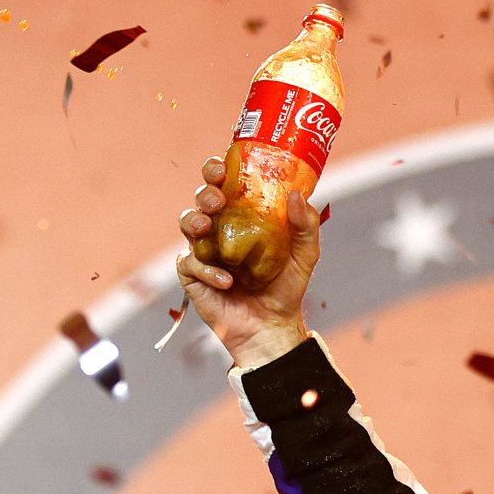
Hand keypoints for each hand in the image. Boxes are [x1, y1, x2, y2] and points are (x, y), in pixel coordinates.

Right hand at [175, 154, 317, 367]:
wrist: (272, 327)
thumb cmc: (286, 288)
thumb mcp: (305, 255)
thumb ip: (306, 225)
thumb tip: (297, 194)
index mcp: (242, 215)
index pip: (224, 183)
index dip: (216, 170)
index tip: (221, 167)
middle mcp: (220, 228)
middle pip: (201, 198)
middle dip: (205, 192)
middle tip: (217, 199)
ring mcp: (204, 250)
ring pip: (187, 223)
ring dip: (194, 220)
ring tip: (208, 226)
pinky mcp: (193, 275)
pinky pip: (190, 263)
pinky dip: (207, 269)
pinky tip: (226, 281)